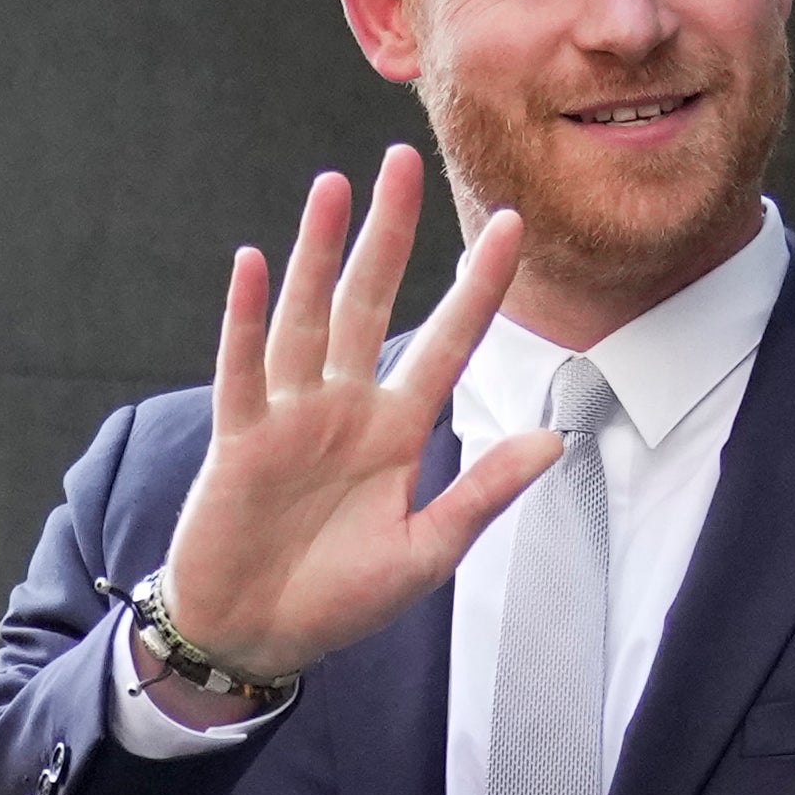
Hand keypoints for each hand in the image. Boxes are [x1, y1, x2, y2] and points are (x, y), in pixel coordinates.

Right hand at [154, 149, 550, 690]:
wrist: (259, 634)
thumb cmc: (341, 597)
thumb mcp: (427, 552)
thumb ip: (483, 493)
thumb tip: (554, 439)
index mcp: (398, 431)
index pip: (449, 342)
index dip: (477, 287)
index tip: (512, 226)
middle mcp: (345, 407)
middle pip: (371, 302)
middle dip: (389, 234)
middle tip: (403, 160)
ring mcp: (290, 415)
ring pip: (309, 317)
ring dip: (319, 253)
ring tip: (334, 187)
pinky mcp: (240, 438)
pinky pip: (244, 368)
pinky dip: (245, 317)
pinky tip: (253, 262)